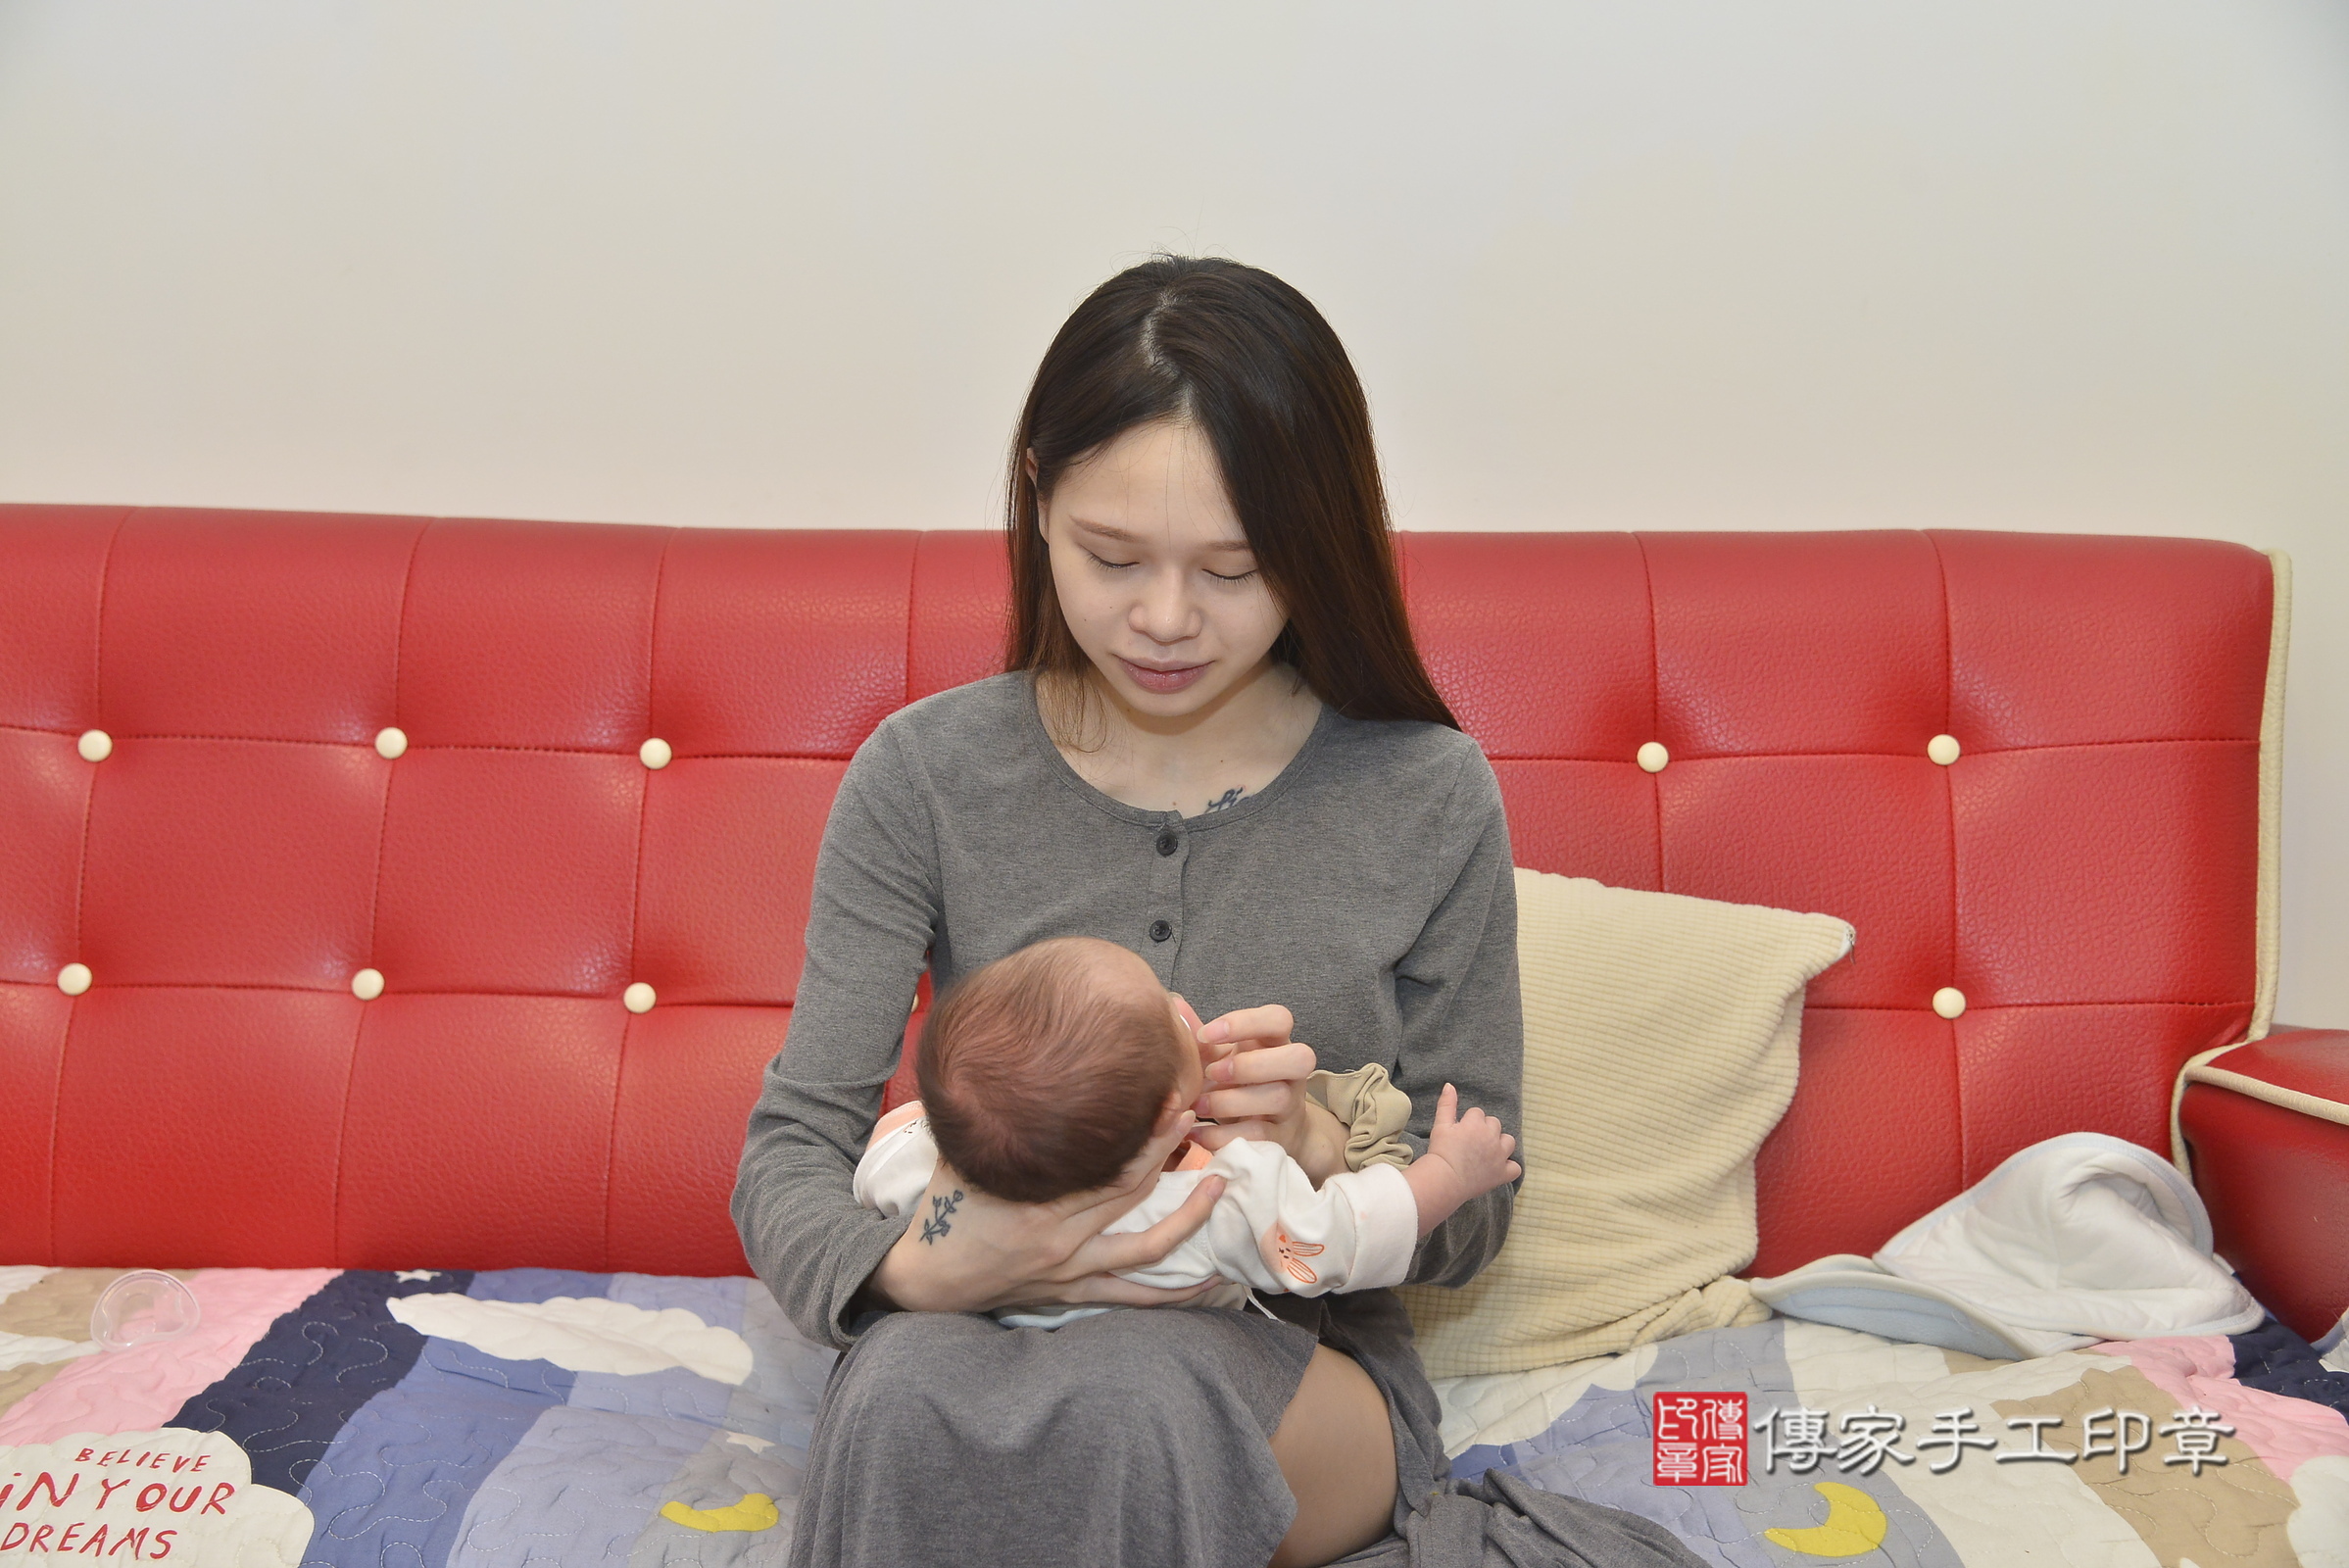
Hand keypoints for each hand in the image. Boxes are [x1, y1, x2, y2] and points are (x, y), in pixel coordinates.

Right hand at [867, 1106, 1227, 1314]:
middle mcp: (1063, 1239)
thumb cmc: (947, 1210)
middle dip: (1170, 1154)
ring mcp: (1073, 1269)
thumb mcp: (963, 1158)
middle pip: (1135, 1194)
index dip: (1149, 1137)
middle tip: (1197, 1119)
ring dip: (1188, 1218)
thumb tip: (1008, 1071)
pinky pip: (1134, 1294)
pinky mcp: (1075, 1291)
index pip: (1111, 1167)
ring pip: (1147, 1247)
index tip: (1174, 1104)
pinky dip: (1174, 1290)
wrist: (929, 1280)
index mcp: (1039, 1204)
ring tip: (1219, 1188)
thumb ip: (994, 1125)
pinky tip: (1209, 1277)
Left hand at [1182, 999, 1347, 1183]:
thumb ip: (1204, 1036)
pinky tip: (1196, 1132)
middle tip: (1211, 1072)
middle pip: (1298, 1057)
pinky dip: (1223, 1135)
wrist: (1272, 1128)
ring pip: (1277, 1097)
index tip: (1206, 1035)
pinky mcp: (1281, 1138)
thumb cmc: (1241, 1082)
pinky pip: (1259, 1135)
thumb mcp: (1224, 1057)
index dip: (1244, 1022)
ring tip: (1198, 1106)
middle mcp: (1292, 1072)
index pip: (1280, 1019)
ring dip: (1231, 1101)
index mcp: (1277, 1043)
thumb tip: (1175, 1005)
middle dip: (1249, 1064)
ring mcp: (1291, 1105)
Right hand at [1406, 1084, 1520, 1235]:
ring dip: (1500, 1144)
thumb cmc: (1440, 1152)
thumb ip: (1447, 1104)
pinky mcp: (1502, 1173)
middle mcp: (1491, 1137)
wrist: (1444, 1180)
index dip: (1468, 1122)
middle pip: (1494, 1124)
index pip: (1477, 1113)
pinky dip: (1509, 1167)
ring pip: (1509, 1141)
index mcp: (1476, 1124)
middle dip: (1485, 1130)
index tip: (1460, 1133)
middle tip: (1471, 1143)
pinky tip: (1498, 1168)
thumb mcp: (1440, 1125)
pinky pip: (1515, 1168)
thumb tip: (1450, 1085)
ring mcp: (1499, 1156)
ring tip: (1487, 1152)